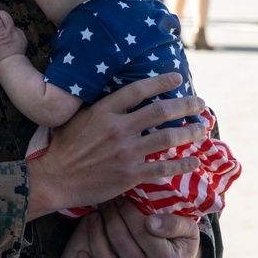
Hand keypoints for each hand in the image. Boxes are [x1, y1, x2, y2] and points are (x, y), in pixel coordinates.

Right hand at [26, 73, 205, 218]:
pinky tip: (194, 161)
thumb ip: (98, 107)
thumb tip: (115, 94)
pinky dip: (182, 164)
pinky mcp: (130, 174)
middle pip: (160, 111)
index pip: (138, 90)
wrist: (55, 179)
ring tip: (202, 128)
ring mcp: (126, 152)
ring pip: (167, 138)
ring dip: (189, 132)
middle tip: (201, 103)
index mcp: (104, 110)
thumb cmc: (63, 148)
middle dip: (185, 105)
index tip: (178, 78)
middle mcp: (118, 128)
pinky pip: (163, 167)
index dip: (161, 82)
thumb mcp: (76, 118)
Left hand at [76, 198, 199, 257]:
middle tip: (105, 200)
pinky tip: (80, 251)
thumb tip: (151, 222)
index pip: (141, 230)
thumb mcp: (189, 230)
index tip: (121, 195)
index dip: (128, 209)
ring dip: (94, 234)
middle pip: (121, 241)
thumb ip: (175, 224)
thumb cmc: (179, 241)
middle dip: (110, 216)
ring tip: (93, 215)